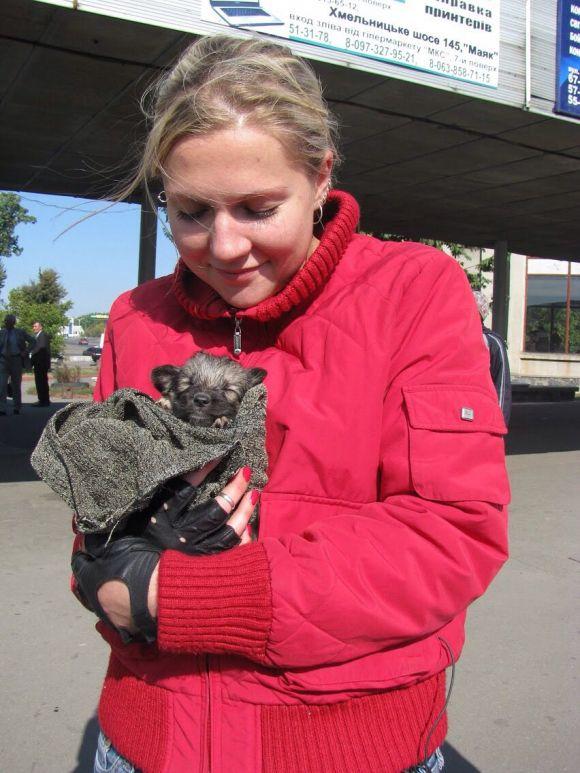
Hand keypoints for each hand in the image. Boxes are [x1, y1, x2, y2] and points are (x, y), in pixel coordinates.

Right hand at [83, 468, 258, 637]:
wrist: (125, 610)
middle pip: (213, 511)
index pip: (182, 491)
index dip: (199, 471)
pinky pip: (230, 558)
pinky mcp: (205, 574)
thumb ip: (98, 527)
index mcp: (157, 526)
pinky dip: (243, 543)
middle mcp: (180, 540)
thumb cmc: (111, 572)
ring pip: (227, 532)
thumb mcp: (101, 545)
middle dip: (231, 490)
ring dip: (243, 512)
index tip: (215, 455)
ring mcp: (195, 558)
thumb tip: (83, 515)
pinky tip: (250, 530)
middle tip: (244, 473)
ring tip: (254, 494)